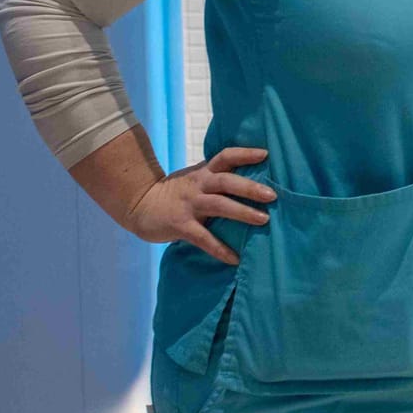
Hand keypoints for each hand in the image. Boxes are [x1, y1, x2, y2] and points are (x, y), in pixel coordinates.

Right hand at [124, 146, 276, 265]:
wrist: (139, 204)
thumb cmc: (177, 192)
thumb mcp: (196, 178)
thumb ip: (218, 176)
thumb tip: (254, 180)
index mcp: (204, 172)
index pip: (225, 156)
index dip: (245, 154)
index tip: (266, 154)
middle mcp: (198, 185)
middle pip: (226, 182)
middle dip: (250, 188)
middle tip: (272, 195)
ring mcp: (189, 205)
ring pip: (219, 205)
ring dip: (242, 213)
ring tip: (264, 220)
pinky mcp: (180, 226)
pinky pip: (203, 238)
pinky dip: (220, 249)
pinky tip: (235, 259)